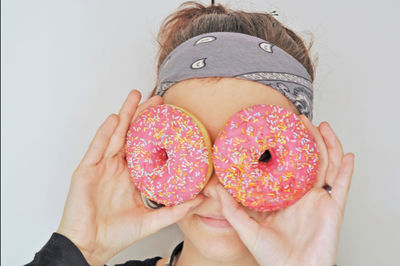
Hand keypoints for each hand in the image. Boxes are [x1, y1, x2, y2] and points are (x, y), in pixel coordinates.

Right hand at [57, 90, 202, 265]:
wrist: (91, 246)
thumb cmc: (117, 234)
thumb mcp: (152, 221)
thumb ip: (175, 210)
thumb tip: (200, 200)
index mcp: (133, 177)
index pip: (147, 148)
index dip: (157, 133)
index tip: (171, 118)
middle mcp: (118, 168)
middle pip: (132, 135)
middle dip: (143, 116)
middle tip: (157, 100)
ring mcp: (102, 166)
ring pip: (115, 134)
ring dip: (125, 114)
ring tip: (136, 96)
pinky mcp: (87, 170)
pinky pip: (97, 147)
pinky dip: (105, 132)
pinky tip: (115, 118)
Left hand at [215, 115, 354, 265]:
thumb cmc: (272, 256)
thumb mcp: (246, 228)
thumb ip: (231, 208)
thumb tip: (215, 188)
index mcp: (284, 197)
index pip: (286, 166)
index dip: (284, 148)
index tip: (277, 129)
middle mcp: (302, 195)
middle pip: (308, 160)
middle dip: (306, 138)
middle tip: (299, 120)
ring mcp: (319, 200)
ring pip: (326, 166)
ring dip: (326, 145)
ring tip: (322, 127)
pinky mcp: (333, 209)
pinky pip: (343, 186)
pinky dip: (347, 170)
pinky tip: (348, 156)